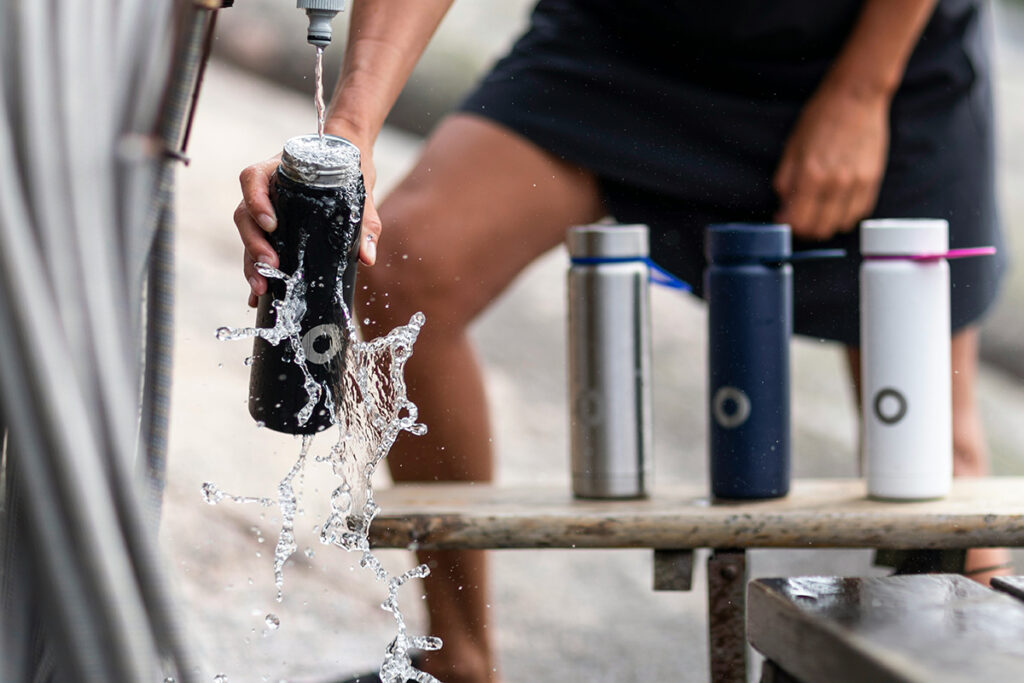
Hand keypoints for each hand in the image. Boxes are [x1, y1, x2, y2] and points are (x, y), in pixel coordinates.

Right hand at [234, 135, 381, 307]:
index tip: (271, 223)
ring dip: (251, 262)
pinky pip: (256, 248)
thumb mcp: (360, 194)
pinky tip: (257, 296)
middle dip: (253, 244)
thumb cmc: (349, 171)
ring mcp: (265, 210)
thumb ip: (365, 222)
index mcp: (279, 171)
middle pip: (245, 215)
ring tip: (261, 287)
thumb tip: (367, 257)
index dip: (256, 201)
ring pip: (248, 235)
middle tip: (269, 266)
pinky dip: (256, 271)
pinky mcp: (271, 229)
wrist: (348, 162)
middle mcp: (266, 190)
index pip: (253, 179)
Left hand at [773, 82, 889, 240]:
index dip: (786, 225)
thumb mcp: (792, 148)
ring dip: (825, 223)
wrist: (856, 98)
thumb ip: (785, 181)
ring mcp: (857, 184)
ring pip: (839, 226)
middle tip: (798, 217)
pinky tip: (836, 201)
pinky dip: (845, 214)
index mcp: (811, 176)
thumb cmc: (821, 118)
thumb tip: (783, 206)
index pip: (797, 222)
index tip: (783, 219)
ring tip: (817, 209)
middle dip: (804, 229)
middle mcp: (835, 184)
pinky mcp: (873, 182)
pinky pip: (858, 213)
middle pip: (818, 230)